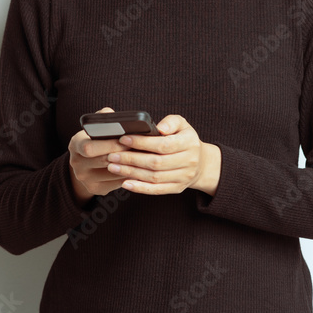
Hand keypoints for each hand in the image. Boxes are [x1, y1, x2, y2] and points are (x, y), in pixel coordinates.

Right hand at [68, 107, 132, 204]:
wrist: (84, 164)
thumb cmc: (95, 141)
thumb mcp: (94, 128)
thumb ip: (103, 119)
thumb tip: (112, 115)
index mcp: (75, 144)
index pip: (88, 147)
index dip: (109, 144)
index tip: (126, 139)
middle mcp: (76, 163)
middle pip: (102, 160)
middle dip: (122, 154)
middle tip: (139, 149)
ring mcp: (85, 178)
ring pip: (112, 173)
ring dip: (129, 165)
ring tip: (143, 157)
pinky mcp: (95, 189)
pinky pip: (116, 183)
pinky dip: (129, 175)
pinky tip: (139, 168)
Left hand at [105, 114, 221, 195]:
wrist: (200, 162)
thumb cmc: (184, 139)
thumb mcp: (182, 125)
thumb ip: (171, 121)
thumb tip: (159, 127)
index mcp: (189, 143)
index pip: (163, 144)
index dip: (142, 143)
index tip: (123, 139)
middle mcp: (189, 161)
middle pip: (156, 162)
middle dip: (131, 159)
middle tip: (112, 155)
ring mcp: (183, 177)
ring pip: (154, 177)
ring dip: (131, 173)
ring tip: (113, 167)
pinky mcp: (177, 188)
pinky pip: (157, 190)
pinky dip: (140, 188)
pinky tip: (125, 183)